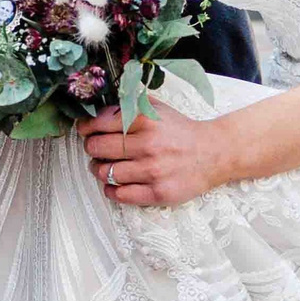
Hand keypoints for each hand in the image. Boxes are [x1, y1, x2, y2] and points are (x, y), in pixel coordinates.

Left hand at [78, 104, 235, 207]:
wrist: (214, 153)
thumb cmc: (181, 131)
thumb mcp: (156, 109)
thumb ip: (128, 105)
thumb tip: (97, 109)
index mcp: (145, 120)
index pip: (98, 123)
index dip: (86, 127)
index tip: (85, 130)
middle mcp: (148, 145)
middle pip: (97, 148)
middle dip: (91, 148)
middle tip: (96, 148)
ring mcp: (153, 171)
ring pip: (105, 173)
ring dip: (99, 170)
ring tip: (104, 166)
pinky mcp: (158, 193)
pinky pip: (120, 195)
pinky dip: (111, 190)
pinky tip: (115, 184)